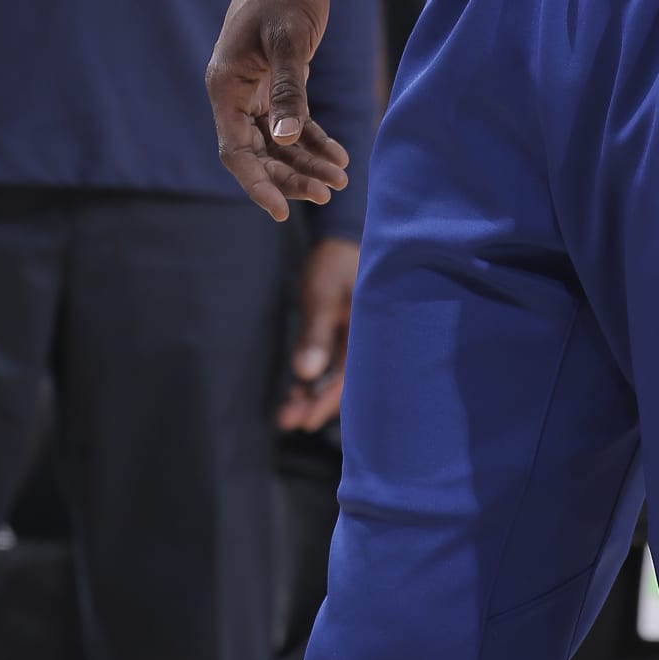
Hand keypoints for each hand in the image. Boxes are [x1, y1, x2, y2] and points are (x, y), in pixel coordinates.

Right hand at [205, 0, 349, 224]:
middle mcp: (236, 93)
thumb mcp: (290, 39)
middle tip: (330, 191)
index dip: (257, 184)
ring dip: (306, 163)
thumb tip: (286, 139)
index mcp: (226, 86)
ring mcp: (256, 90)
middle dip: (291, 177)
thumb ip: (289, 89)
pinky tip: (339, 157)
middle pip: (258, 153)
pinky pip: (293, 123)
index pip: (235, 151)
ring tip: (341, 179)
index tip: (281, 214)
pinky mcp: (279, 82)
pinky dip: (314, 142)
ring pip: (277, 142)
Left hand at [279, 238, 359, 431]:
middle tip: (285, 420)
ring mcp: (358, 340)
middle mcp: (368, 343)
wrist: (343, 237)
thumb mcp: (323, 296)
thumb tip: (304, 374)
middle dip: (315, 405)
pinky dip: (317, 377)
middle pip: (345, 386)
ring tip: (287, 408)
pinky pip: (335, 365)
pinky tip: (299, 386)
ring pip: (338, 377)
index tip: (303, 422)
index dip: (326, 404)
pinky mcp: (347, 336)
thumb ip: (316, 335)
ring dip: (314, 393)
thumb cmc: (336, 263)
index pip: (351, 381)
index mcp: (372, 335)